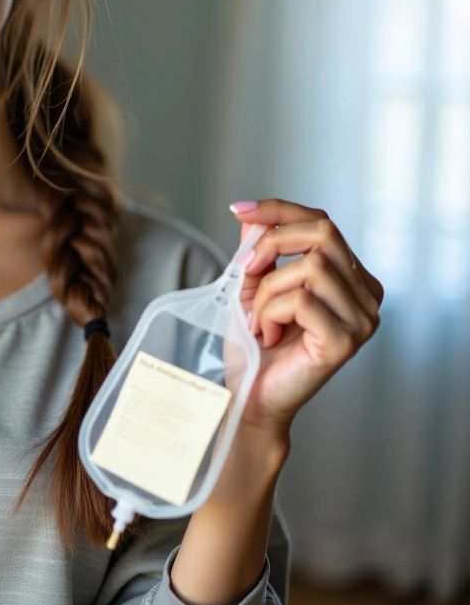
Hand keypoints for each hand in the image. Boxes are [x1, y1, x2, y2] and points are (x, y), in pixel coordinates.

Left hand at [230, 198, 383, 437]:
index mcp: (351, 277)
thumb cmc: (255, 344)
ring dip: (267, 290)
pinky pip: (301, 300)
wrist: (252, 395)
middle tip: (245, 270)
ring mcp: (363, 319)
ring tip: (258, 318)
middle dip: (272, 243)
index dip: (278, 210)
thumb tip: (252, 217)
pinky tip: (266, 334)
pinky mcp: (346, 341)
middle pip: (323, 233)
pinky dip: (270, 312)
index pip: (322, 222)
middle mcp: (367, 295)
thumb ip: (258, 251)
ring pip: (310, 267)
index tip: (238, 210)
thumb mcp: (252, 286)